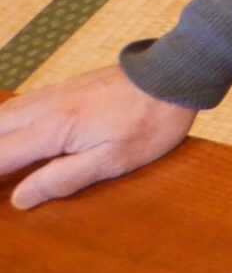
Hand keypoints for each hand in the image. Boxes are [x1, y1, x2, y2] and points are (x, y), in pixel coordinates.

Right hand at [0, 65, 195, 209]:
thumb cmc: (150, 122)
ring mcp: (55, 92)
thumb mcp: (112, 161)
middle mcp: (45, 107)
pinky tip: (13, 130)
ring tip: (3, 158)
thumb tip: (20, 197)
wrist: (174, 75)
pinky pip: (23, 102)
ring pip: (3, 112)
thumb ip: (62, 179)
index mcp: (53, 129)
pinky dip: (7, 119)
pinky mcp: (67, 85)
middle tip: (0, 176)